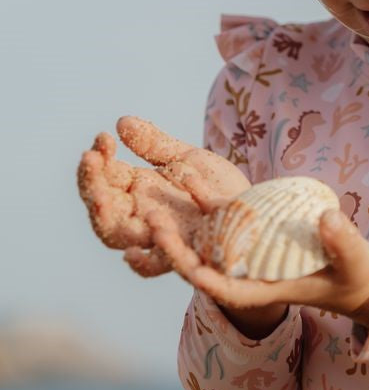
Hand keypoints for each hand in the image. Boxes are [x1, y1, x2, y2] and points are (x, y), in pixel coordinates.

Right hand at [77, 116, 250, 276]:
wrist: (257, 208)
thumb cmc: (217, 186)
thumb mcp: (187, 158)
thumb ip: (155, 144)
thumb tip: (121, 122)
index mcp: (137, 189)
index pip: (104, 177)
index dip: (96, 160)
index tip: (102, 138)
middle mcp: (141, 214)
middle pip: (102, 207)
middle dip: (91, 185)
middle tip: (91, 160)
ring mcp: (160, 235)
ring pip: (119, 236)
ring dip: (105, 217)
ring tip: (102, 197)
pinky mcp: (183, 253)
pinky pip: (155, 267)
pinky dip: (141, 263)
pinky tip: (130, 255)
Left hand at [148, 203, 368, 326]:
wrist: (350, 267)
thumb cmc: (354, 273)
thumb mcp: (353, 261)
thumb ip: (342, 242)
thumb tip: (327, 218)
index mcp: (265, 291)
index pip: (230, 292)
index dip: (210, 282)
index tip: (191, 271)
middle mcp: (245, 273)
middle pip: (203, 265)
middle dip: (176, 249)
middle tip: (153, 226)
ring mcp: (242, 251)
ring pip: (202, 238)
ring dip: (177, 222)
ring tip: (153, 201)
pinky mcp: (247, 229)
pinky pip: (219, 212)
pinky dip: (201, 196)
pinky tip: (185, 171)